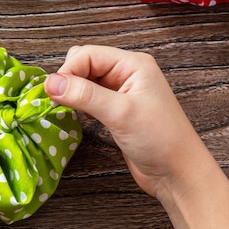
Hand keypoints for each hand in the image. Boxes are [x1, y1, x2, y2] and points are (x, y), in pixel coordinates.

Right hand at [45, 45, 228, 228]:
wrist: (178, 174)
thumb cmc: (160, 140)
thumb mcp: (120, 113)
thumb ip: (84, 95)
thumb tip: (50, 83)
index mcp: (132, 64)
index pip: (88, 54)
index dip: (68, 70)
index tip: (54, 92)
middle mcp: (126, 73)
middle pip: (84, 63)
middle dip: (69, 79)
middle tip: (61, 101)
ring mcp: (121, 91)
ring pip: (85, 80)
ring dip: (73, 92)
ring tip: (70, 109)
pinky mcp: (116, 109)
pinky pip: (89, 97)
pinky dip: (79, 104)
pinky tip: (82, 117)